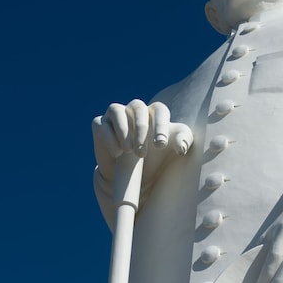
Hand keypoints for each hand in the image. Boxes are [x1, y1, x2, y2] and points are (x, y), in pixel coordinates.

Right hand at [91, 100, 192, 215]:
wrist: (131, 174)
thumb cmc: (155, 157)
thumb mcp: (172, 149)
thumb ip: (183, 142)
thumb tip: (182, 147)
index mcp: (153, 113)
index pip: (158, 109)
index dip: (160, 125)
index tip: (160, 145)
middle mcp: (134, 110)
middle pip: (137, 107)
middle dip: (141, 129)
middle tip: (142, 153)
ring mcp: (115, 116)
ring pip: (116, 109)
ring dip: (123, 129)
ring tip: (128, 150)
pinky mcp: (99, 125)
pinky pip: (101, 124)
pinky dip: (109, 138)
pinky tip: (117, 153)